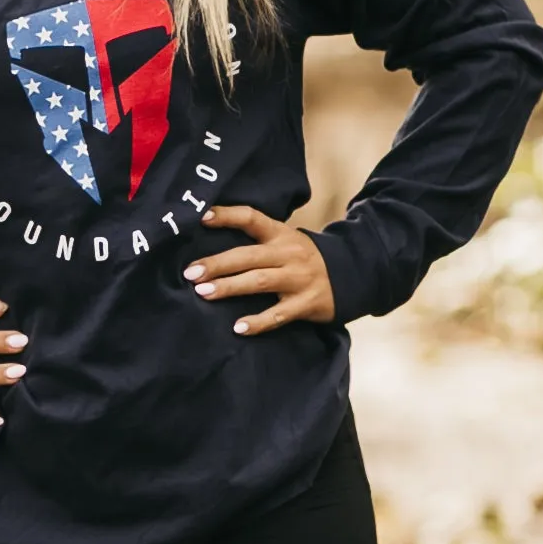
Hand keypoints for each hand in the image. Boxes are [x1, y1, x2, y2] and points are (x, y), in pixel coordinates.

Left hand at [183, 205, 336, 335]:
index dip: (227, 216)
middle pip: (248, 256)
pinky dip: (258, 322)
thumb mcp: (286, 240)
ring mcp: (298, 279)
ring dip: (230, 287)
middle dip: (217, 264)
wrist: (351, 273)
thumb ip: (257, 241)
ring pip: (259, 282)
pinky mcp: (306, 303)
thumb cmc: (304, 258)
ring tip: (204, 293)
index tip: (201, 218)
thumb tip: (211, 248)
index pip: (252, 218)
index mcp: (281, 234)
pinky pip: (278, 314)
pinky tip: (238, 327)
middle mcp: (288, 253)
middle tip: (191, 273)